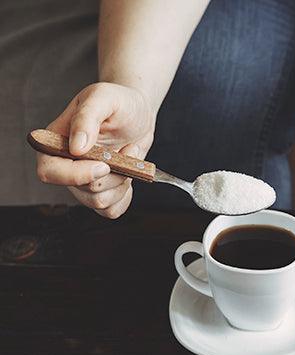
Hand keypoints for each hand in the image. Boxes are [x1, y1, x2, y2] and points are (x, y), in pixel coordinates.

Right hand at [37, 82, 154, 217]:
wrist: (138, 112)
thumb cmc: (118, 102)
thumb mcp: (103, 98)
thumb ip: (87, 118)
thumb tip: (76, 147)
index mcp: (55, 143)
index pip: (50, 172)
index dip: (75, 175)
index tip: (103, 165)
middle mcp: (66, 166)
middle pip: (84, 190)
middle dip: (114, 174)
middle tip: (129, 149)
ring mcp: (85, 182)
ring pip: (100, 202)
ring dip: (124, 181)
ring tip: (131, 154)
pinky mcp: (104, 191)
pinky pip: (112, 210)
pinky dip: (126, 196)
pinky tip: (131, 175)